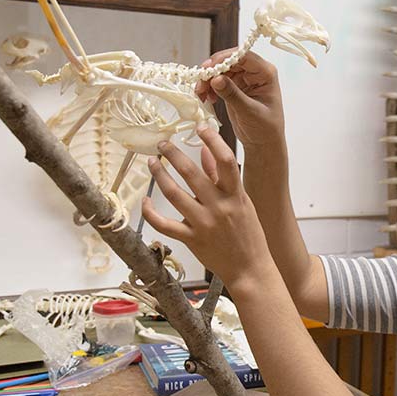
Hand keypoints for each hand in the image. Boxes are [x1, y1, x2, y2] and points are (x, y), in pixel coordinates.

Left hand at [141, 124, 273, 288]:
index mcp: (235, 195)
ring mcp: (204, 223)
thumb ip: (222, 177)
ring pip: (174, 194)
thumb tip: (206, 150)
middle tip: (163, 144)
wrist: (250, 268)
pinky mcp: (192, 239)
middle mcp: (219, 207)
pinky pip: (165, 224)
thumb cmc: (249, 233)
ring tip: (152, 163)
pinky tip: (146, 201)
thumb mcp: (242, 201)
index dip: (211, 140)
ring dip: (160, 175)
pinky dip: (151, 212)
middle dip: (174, 154)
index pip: (225, 160)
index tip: (199, 127)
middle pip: (192, 172)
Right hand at [195, 49, 283, 149]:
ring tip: (201, 94)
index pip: (244, 56)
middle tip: (201, 81)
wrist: (263, 143)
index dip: (225, 58)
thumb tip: (217, 78)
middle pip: (229, 61)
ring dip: (208, 79)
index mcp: (265, 74)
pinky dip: (209, 87)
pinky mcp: (234, 88)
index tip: (210, 68)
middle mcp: (254, 73)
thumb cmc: (265, 128)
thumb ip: (233, 94)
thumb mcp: (249, 111)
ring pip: (221, 70)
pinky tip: (207, 98)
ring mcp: (243, 79)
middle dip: (213, 70)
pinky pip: (217, 80)